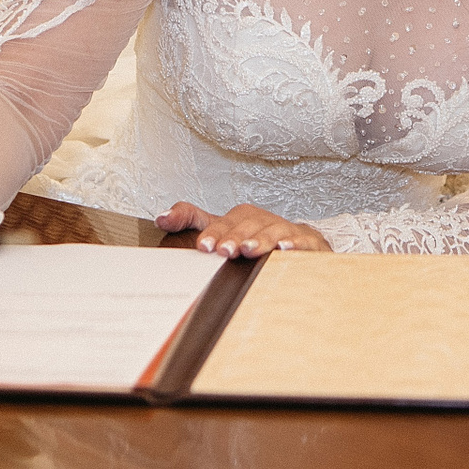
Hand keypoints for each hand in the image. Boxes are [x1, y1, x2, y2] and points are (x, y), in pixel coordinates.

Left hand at [156, 202, 331, 256]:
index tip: (204, 246)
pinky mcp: (308, 242)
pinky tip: (285, 250)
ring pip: (272, 231)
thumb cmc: (256, 240)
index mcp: (240, 218)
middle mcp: (262, 220)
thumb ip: (191, 220)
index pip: (223, 221)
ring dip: (260, 240)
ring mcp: (286, 230)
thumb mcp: (222, 230)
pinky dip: (294, 244)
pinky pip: (303, 241)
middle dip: (234, 237)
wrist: (301, 245)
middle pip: (247, 224)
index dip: (213, 231)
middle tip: (223, 251)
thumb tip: (160, 217)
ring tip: (249, 251)